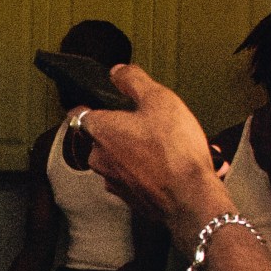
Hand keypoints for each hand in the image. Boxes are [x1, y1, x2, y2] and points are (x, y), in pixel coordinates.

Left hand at [76, 66, 226, 246]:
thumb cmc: (174, 151)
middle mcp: (100, 159)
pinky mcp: (130, 199)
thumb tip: (118, 72)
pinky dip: (149, 171)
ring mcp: (113, 181)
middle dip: (124, 129)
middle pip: (104, 137)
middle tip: (150, 124)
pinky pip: (136, 177)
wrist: (190, 198)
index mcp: (100, 131)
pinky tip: (172, 166)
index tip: (102, 102)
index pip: (80, 113)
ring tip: (169, 147)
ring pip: (121, 158)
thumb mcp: (158, 99)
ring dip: (139, 151)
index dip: (92, 105)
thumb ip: (133, 81)